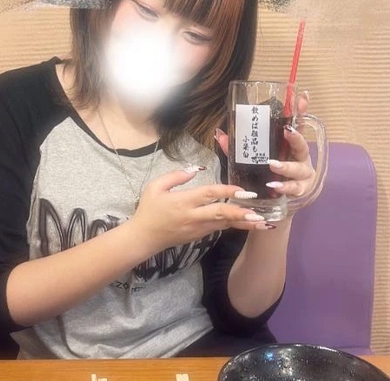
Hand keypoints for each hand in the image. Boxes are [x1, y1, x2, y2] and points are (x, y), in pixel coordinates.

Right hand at [130, 169, 270, 254]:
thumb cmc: (148, 209)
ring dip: (243, 223)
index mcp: (182, 202)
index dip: (226, 191)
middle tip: (259, 213)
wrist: (143, 238)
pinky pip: (219, 228)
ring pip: (224, 224)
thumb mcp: (154, 187)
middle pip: (220, 214)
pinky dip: (233, 225)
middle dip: (241, 213)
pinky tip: (248, 224)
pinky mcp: (199, 236)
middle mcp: (193, 217)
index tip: (243, 190)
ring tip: (263, 222)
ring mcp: (197, 229)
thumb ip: (174, 176)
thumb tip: (194, 169)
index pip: (208, 195)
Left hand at [215, 90, 315, 201]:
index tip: (301, 96)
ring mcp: (302, 174)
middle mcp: (299, 156)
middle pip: (302, 145)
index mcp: (290, 143)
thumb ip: (236, 146)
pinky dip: (285, 188)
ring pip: (299, 169)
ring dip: (286, 166)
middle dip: (296, 138)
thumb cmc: (267, 171)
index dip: (300, 110)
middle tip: (286, 131)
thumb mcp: (252, 156)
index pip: (297, 123)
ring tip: (273, 165)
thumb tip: (219, 133)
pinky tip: (276, 187)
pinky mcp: (300, 190)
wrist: (277, 197)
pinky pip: (295, 189)